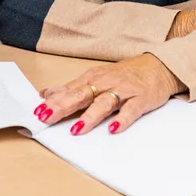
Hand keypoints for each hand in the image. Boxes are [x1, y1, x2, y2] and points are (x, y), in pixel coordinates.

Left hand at [33, 53, 183, 135]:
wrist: (158, 66)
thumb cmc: (124, 74)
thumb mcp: (96, 78)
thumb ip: (72, 88)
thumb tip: (46, 93)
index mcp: (93, 78)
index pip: (69, 90)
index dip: (53, 101)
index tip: (37, 111)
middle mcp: (105, 83)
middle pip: (81, 94)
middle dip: (63, 106)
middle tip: (47, 117)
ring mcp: (123, 91)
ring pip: (104, 102)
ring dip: (90, 115)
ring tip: (77, 128)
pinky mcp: (140, 99)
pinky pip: (131, 110)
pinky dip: (122, 120)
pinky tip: (114, 129)